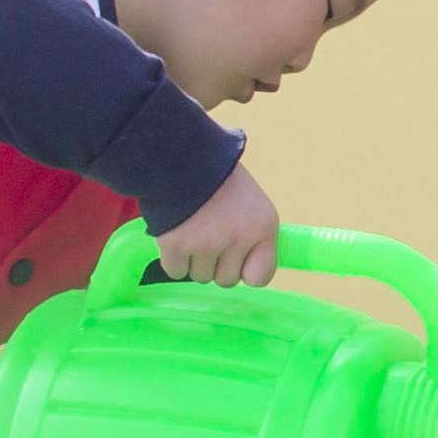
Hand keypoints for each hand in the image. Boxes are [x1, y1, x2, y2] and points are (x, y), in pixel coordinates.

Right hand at [157, 161, 278, 286]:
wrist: (180, 156)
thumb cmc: (217, 177)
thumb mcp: (251, 201)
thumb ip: (252, 235)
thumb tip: (250, 272)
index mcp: (263, 226)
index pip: (261, 277)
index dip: (246, 270)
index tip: (237, 260)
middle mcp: (239, 238)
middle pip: (226, 280)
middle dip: (216, 264)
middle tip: (208, 236)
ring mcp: (207, 244)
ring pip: (200, 276)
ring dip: (194, 260)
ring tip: (192, 230)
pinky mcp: (177, 246)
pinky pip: (176, 271)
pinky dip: (173, 258)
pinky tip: (176, 235)